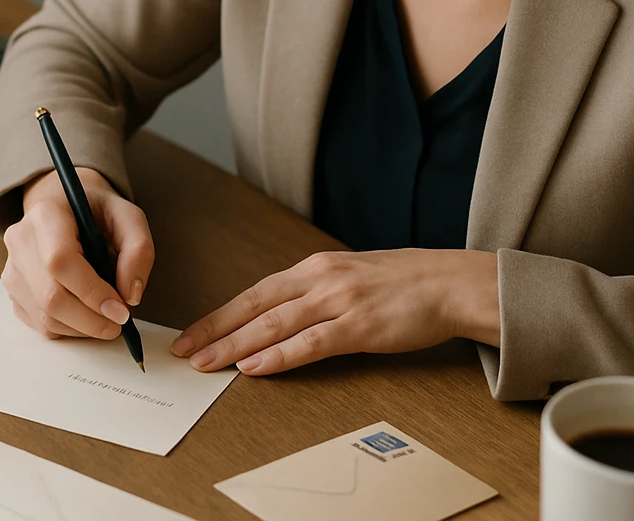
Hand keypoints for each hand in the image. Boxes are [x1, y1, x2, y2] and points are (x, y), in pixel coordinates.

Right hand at [1, 168, 154, 340]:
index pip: (60, 262)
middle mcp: (21, 241)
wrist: (65, 208)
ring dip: (82, 327)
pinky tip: (85, 314)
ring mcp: (12, 268)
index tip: (121, 311)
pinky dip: (69, 329)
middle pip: (50, 296)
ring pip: (44, 316)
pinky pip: (39, 324)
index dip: (92, 292)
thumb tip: (130, 296)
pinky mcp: (12, 291)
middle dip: (90, 319)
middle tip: (118, 322)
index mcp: (46, 214)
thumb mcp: (128, 218)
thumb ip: (138, 251)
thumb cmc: (96, 213)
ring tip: (105, 317)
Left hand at [170, 248, 498, 374]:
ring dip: (234, 344)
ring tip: (206, 362)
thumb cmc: (404, 284)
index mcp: (315, 267)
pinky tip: (254, 366)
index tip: (192, 332)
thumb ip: (316, 294)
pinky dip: (278, 356)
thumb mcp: (350, 277)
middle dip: (214, 329)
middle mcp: (320, 279)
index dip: (220, 314)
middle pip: (255, 306)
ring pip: (274, 324)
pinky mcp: (359, 325)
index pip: (255, 293)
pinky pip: (310, 343)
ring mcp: (339, 300)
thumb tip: (283, 316)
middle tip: (182, 350)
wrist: (450, 283)